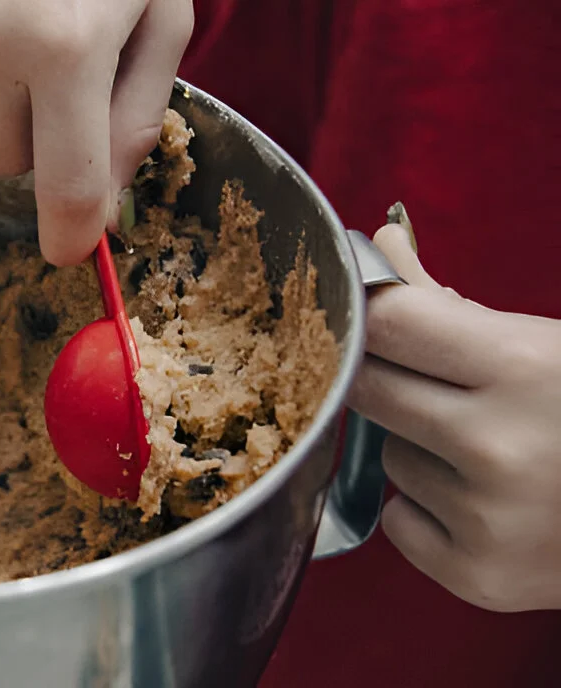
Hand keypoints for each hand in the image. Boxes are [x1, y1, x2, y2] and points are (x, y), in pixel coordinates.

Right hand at [0, 0, 193, 265]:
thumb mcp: (156, 8)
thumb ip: (138, 108)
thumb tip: (106, 198)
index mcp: (62, 48)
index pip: (65, 184)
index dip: (71, 229)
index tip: (69, 249)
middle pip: (1, 160)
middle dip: (34, 132)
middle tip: (57, 64)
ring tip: (15, 14)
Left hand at [348, 221, 560, 611]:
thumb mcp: (545, 344)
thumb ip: (450, 305)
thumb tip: (378, 249)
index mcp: (525, 369)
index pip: (386, 324)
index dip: (372, 317)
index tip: (375, 319)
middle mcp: (499, 446)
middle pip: (367, 387)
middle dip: (388, 378)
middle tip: (436, 386)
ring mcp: (487, 518)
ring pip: (388, 455)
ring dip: (420, 449)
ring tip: (493, 454)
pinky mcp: (478, 575)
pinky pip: (399, 520)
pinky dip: (429, 512)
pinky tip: (488, 505)